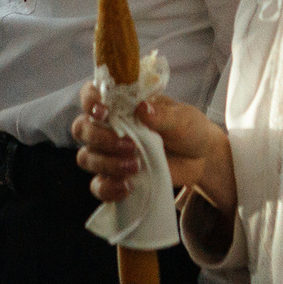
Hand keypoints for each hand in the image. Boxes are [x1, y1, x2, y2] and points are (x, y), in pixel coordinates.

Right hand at [72, 81, 235, 210]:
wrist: (201, 158)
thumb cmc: (188, 128)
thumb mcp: (182, 118)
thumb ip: (162, 114)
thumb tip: (142, 109)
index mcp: (121, 104)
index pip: (91, 95)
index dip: (90, 101)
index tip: (103, 111)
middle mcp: (109, 126)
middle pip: (82, 129)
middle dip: (99, 137)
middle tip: (129, 146)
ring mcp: (110, 153)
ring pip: (86, 157)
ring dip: (105, 163)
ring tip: (135, 166)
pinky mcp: (116, 176)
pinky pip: (98, 186)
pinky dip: (108, 188)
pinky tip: (127, 188)